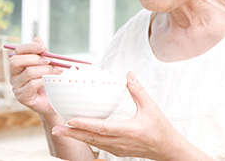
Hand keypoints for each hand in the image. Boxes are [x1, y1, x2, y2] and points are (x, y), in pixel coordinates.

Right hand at [9, 37, 62, 116]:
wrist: (54, 103)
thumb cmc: (49, 82)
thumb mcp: (47, 65)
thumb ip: (42, 53)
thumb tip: (38, 39)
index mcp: (18, 65)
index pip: (18, 51)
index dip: (29, 47)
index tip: (42, 47)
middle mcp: (14, 75)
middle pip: (17, 61)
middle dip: (35, 58)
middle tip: (49, 61)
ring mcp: (16, 87)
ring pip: (28, 72)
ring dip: (45, 70)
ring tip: (57, 71)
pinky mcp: (22, 97)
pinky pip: (32, 84)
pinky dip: (44, 81)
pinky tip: (51, 81)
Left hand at [50, 71, 208, 160]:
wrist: (168, 150)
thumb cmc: (161, 129)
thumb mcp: (151, 108)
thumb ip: (138, 90)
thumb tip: (129, 73)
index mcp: (129, 131)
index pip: (103, 128)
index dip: (86, 124)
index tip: (70, 120)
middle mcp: (121, 142)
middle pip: (93, 138)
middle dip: (73, 134)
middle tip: (56, 128)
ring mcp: (118, 149)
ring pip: (93, 143)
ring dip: (76, 137)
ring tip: (60, 130)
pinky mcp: (117, 150)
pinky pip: (98, 145)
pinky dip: (85, 139)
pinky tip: (76, 133)